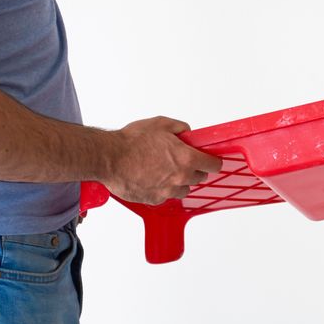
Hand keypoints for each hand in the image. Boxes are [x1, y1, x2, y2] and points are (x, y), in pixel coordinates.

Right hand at [103, 115, 221, 205]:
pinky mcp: (154, 199)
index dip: (213, 161)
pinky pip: (165, 196)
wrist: (110, 158)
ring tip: (165, 170)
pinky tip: (151, 178)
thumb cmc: (132, 141)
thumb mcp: (161, 124)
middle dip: (194, 169)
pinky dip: (162, 189)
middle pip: (199, 178)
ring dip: (179, 181)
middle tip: (182, 161)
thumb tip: (187, 132)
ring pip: (183, 189)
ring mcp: (167, 191)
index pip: (213, 165)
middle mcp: (180, 178)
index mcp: (186, 159)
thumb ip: (180, 128)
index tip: (211, 160)